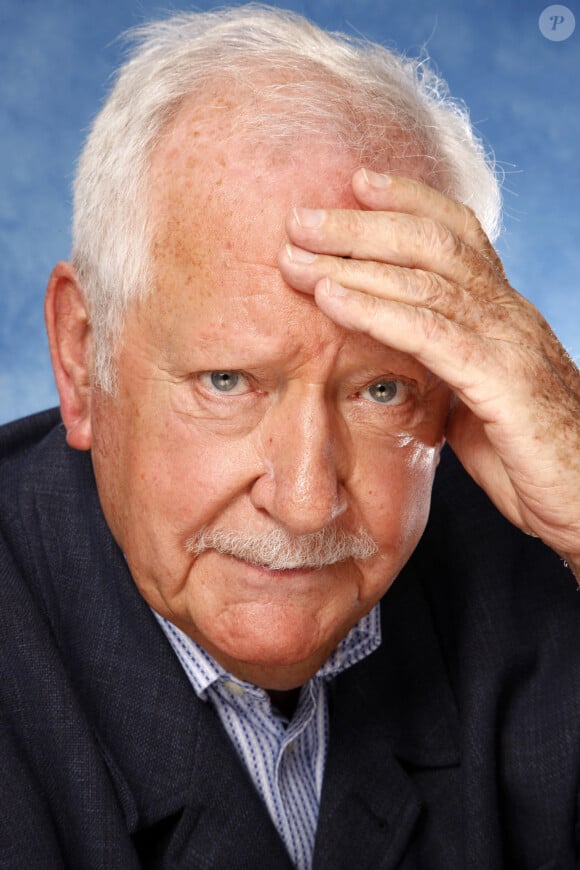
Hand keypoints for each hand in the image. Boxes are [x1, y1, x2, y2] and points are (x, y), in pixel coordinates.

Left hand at [277, 168, 579, 578]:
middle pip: (433, 242)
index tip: (357, 182)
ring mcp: (508, 342)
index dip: (409, 200)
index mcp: (503, 312)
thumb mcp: (480, 396)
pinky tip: (332, 298)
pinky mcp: (501, 382)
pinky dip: (376, 310)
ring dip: (354, 261)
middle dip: (363, 223)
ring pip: (426, 279)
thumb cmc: (530, 453)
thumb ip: (446, 364)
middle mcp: (508, 314)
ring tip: (297, 254)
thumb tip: (398, 355)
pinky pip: (430, 334)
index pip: (459, 234)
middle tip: (302, 215)